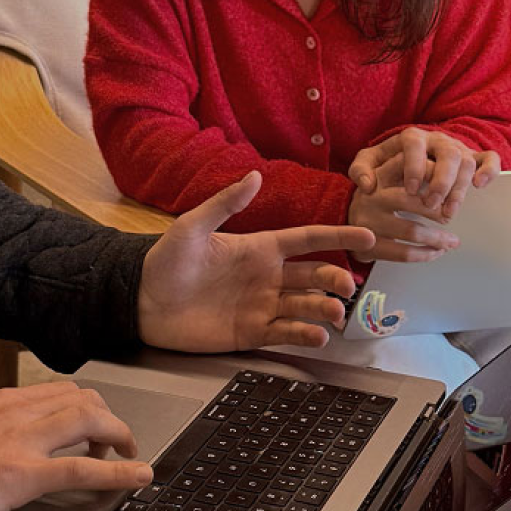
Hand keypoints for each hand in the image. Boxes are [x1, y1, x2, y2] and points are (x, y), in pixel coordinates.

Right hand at [0, 382, 152, 510]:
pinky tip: (137, 475)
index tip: (97, 425)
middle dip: (108, 419)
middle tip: (117, 443)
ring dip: (118, 436)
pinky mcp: (26, 473)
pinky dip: (117, 472)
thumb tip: (20, 435)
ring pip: (88, 421)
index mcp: (5, 400)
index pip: (60, 391)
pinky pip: (82, 468)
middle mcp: (18, 410)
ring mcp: (24, 440)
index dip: (87, 408)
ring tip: (129, 455)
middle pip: (82, 399)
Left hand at [137, 172, 373, 352]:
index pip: (307, 239)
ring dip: (324, 309)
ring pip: (306, 305)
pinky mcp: (252, 333)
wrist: (143, 303)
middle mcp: (266, 276)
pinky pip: (286, 334)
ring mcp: (261, 305)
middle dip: (335, 279)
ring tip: (332, 313)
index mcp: (258, 247)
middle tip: (345, 286)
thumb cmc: (165, 261)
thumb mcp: (192, 226)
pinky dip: (305, 335)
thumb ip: (225, 203)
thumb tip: (255, 175)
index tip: (367, 235)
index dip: (338, 236)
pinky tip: (317, 335)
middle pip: (314, 275)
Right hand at [347, 154, 458, 263]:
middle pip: (410, 200)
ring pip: (411, 231)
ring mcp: (368, 222)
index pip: (407, 167)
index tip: (449, 187)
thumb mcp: (389, 177)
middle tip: (450, 216)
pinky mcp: (368, 246)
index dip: (432, 176)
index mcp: (379, 175)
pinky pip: (403, 253)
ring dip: (438, 238)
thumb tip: (451, 172)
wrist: (344, 228)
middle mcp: (371, 196)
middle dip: (437, 211)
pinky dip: (425, 254)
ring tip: (452, 241)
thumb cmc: (379, 199)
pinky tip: (436, 251)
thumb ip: (413, 169)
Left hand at [348, 127, 500, 219]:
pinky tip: (480, 186)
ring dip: (459, 187)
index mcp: (411, 137)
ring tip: (449, 210)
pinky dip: (489, 170)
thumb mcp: (370, 162)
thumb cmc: (389, 162)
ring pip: (466, 161)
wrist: (411, 156)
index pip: (416, 145)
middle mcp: (437, 140)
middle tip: (431, 204)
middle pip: (447, 153)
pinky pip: (490, 158)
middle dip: (441, 181)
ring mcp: (458, 148)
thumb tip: (367, 185)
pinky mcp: (474, 158)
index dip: (415, 166)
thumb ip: (361, 170)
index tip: (411, 189)